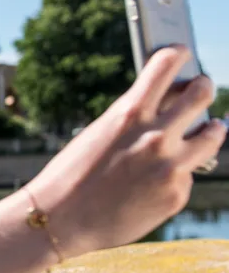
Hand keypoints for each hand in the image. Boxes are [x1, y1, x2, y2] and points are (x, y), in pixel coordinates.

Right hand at [25, 46, 225, 257]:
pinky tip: (157, 181)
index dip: (177, 54)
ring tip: (211, 128)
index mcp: (129, 114)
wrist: (60, 220)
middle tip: (202, 87)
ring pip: (214, 134)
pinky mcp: (177, 194)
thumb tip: (173, 106)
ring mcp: (171, 167)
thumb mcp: (101, 134)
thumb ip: (136, 119)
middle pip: (202, 93)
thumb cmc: (73, 174)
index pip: (166, 65)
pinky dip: (177, 173)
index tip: (181, 52)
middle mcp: (156, 136)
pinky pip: (188, 174)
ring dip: (212, 128)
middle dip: (203, 86)